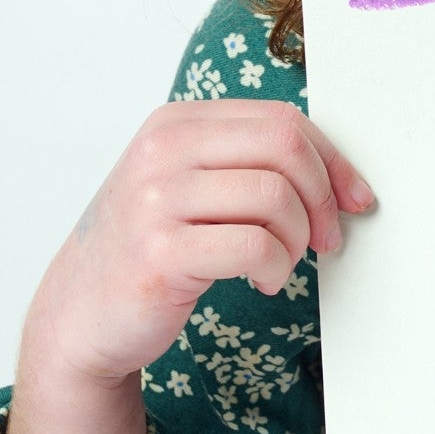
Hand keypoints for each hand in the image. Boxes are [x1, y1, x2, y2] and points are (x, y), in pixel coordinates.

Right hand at [24, 99, 375, 391]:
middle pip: (285, 147)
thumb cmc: (151, 247)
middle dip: (323, 197)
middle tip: (325, 239)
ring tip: (280, 262)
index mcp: (176, 122)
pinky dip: (277, 268)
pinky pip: (256, 247)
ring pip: (276, 197)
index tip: (355, 198)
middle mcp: (162, 150)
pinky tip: (263, 280)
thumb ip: (248, 162)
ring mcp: (155, 199)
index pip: (282, 119)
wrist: (79, 314)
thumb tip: (341, 176)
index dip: (332, 160)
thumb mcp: (190, 184)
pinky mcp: (159, 252)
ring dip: (297, 240)